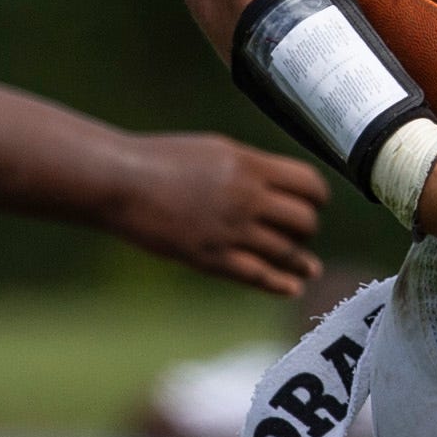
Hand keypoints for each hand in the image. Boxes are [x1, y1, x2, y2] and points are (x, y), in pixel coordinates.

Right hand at [107, 133, 328, 293]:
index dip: (317, 197)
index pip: (309, 185)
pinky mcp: (210, 257)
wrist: (119, 181)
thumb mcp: (215, 150)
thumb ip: (252, 167)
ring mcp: (230, 230)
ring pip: (286, 251)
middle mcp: (246, 197)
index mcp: (249, 165)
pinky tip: (293, 286)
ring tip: (305, 265)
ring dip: (299, 259)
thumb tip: (284, 185)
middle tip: (300, 233)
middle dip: (307, 229)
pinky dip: (281, 283)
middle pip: (304, 220)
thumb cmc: (163, 160)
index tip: (315, 203)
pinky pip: (258, 275)